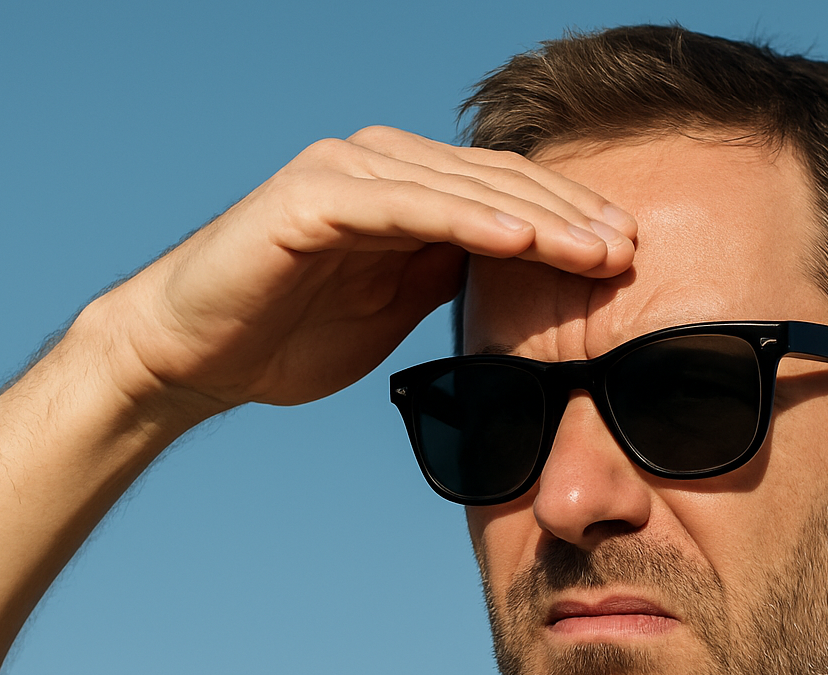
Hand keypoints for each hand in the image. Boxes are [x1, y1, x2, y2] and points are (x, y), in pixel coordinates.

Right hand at [84, 126, 637, 414]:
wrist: (192, 356)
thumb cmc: (289, 333)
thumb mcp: (394, 307)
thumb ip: (447, 277)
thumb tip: (524, 276)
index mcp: (404, 190)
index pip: (507, 195)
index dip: (572, 218)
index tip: (633, 255)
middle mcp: (379, 166)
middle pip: (496, 182)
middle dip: (572, 214)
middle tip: (635, 250)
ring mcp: (342, 175)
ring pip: (459, 188)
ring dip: (535, 215)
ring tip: (598, 248)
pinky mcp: (308, 199)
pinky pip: (401, 204)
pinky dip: (463, 218)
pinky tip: (519, 237)